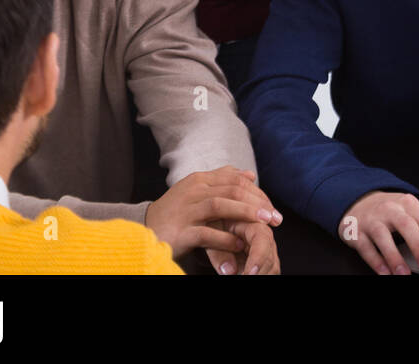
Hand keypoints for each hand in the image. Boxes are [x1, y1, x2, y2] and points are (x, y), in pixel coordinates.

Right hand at [143, 166, 282, 266]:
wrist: (142, 230)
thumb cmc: (175, 212)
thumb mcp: (196, 191)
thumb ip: (221, 180)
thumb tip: (249, 174)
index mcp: (198, 180)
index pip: (234, 180)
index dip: (257, 192)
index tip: (273, 207)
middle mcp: (192, 191)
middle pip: (231, 190)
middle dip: (257, 203)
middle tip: (276, 217)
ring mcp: (185, 211)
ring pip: (220, 206)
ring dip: (246, 214)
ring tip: (265, 224)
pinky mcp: (180, 232)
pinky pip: (206, 233)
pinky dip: (225, 239)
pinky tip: (239, 244)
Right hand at [339, 191, 418, 274]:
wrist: (358, 201)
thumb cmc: (389, 210)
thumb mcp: (408, 211)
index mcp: (408, 204)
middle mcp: (390, 209)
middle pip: (407, 226)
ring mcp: (372, 220)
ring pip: (383, 237)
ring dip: (395, 258)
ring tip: (404, 274)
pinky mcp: (356, 232)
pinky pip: (366, 248)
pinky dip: (376, 262)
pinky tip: (385, 272)